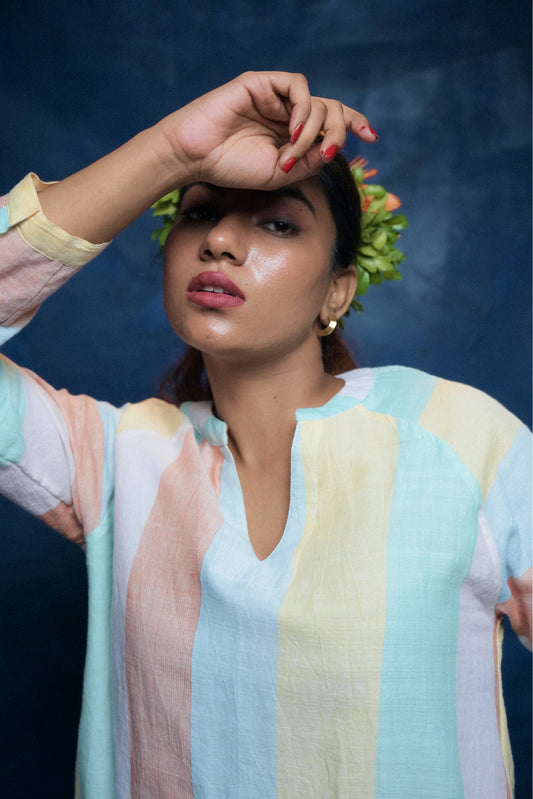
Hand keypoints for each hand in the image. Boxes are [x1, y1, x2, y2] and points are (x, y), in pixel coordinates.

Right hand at [158, 71, 376, 189]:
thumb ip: (309, 162)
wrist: (196, 158)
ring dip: (315, 130)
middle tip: (331, 152)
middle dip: (342, 130)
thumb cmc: (231, 168)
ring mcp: (276, 96)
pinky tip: (294, 130)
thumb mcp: (281, 174)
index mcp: (292, 133)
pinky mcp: (262, 82)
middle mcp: (288, 112)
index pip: (332, 122)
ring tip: (294, 151)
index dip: (355, 124)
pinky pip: (298, 87)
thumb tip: (336, 149)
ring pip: (319, 101)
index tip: (372, 138)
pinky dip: (304, 110)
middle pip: (333, 110)